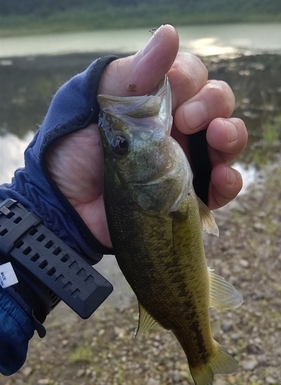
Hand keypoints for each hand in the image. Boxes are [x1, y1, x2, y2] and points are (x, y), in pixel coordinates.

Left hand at [47, 24, 247, 247]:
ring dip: (232, 134)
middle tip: (186, 120)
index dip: (190, 78)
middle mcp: (175, 128)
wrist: (67, 208)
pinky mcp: (190, 196)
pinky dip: (230, 180)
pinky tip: (219, 177)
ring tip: (218, 138)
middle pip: (217, 102)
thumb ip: (133, 75)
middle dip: (213, 103)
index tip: (174, 90)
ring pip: (228, 139)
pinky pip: (225, 186)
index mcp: (154, 101)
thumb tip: (169, 34)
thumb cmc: (73, 152)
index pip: (191, 76)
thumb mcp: (95, 105)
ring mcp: (186, 162)